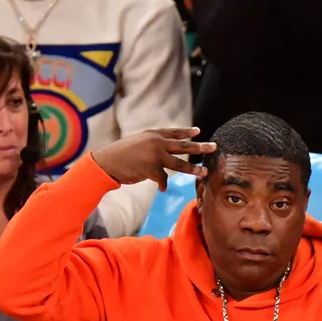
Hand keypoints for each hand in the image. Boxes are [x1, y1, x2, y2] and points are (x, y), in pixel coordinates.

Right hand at [92, 128, 216, 191]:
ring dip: (193, 169)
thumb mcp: (138, 144)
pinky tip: (162, 188)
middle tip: (214, 147)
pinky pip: (164, 180)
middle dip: (200, 147)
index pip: (174, 132)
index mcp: (153, 134)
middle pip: (183, 145)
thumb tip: (165, 154)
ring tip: (204, 173)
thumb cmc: (121, 155)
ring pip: (180, 163)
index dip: (187, 132)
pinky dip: (163, 185)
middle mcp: (157, 142)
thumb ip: (153, 146)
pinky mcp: (153, 169)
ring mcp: (156, 155)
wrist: (107, 162)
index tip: (199, 131)